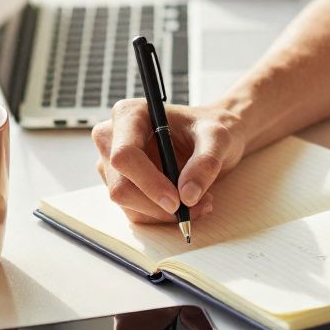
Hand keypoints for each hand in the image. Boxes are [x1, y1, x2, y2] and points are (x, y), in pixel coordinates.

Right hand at [92, 101, 245, 224]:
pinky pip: (136, 211)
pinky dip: (162, 215)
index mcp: (129, 115)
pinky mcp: (121, 184)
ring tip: (200, 200)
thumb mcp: (217, 137)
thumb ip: (206, 162)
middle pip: (121, 186)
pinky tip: (188, 204)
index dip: (148, 182)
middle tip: (197, 205)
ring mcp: (112, 164)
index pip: (124, 155)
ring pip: (128, 204)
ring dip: (164, 213)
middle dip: (158, 205)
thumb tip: (187, 195)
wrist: (207, 137)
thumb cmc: (208, 128)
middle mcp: (112, 138)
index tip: (177, 200)